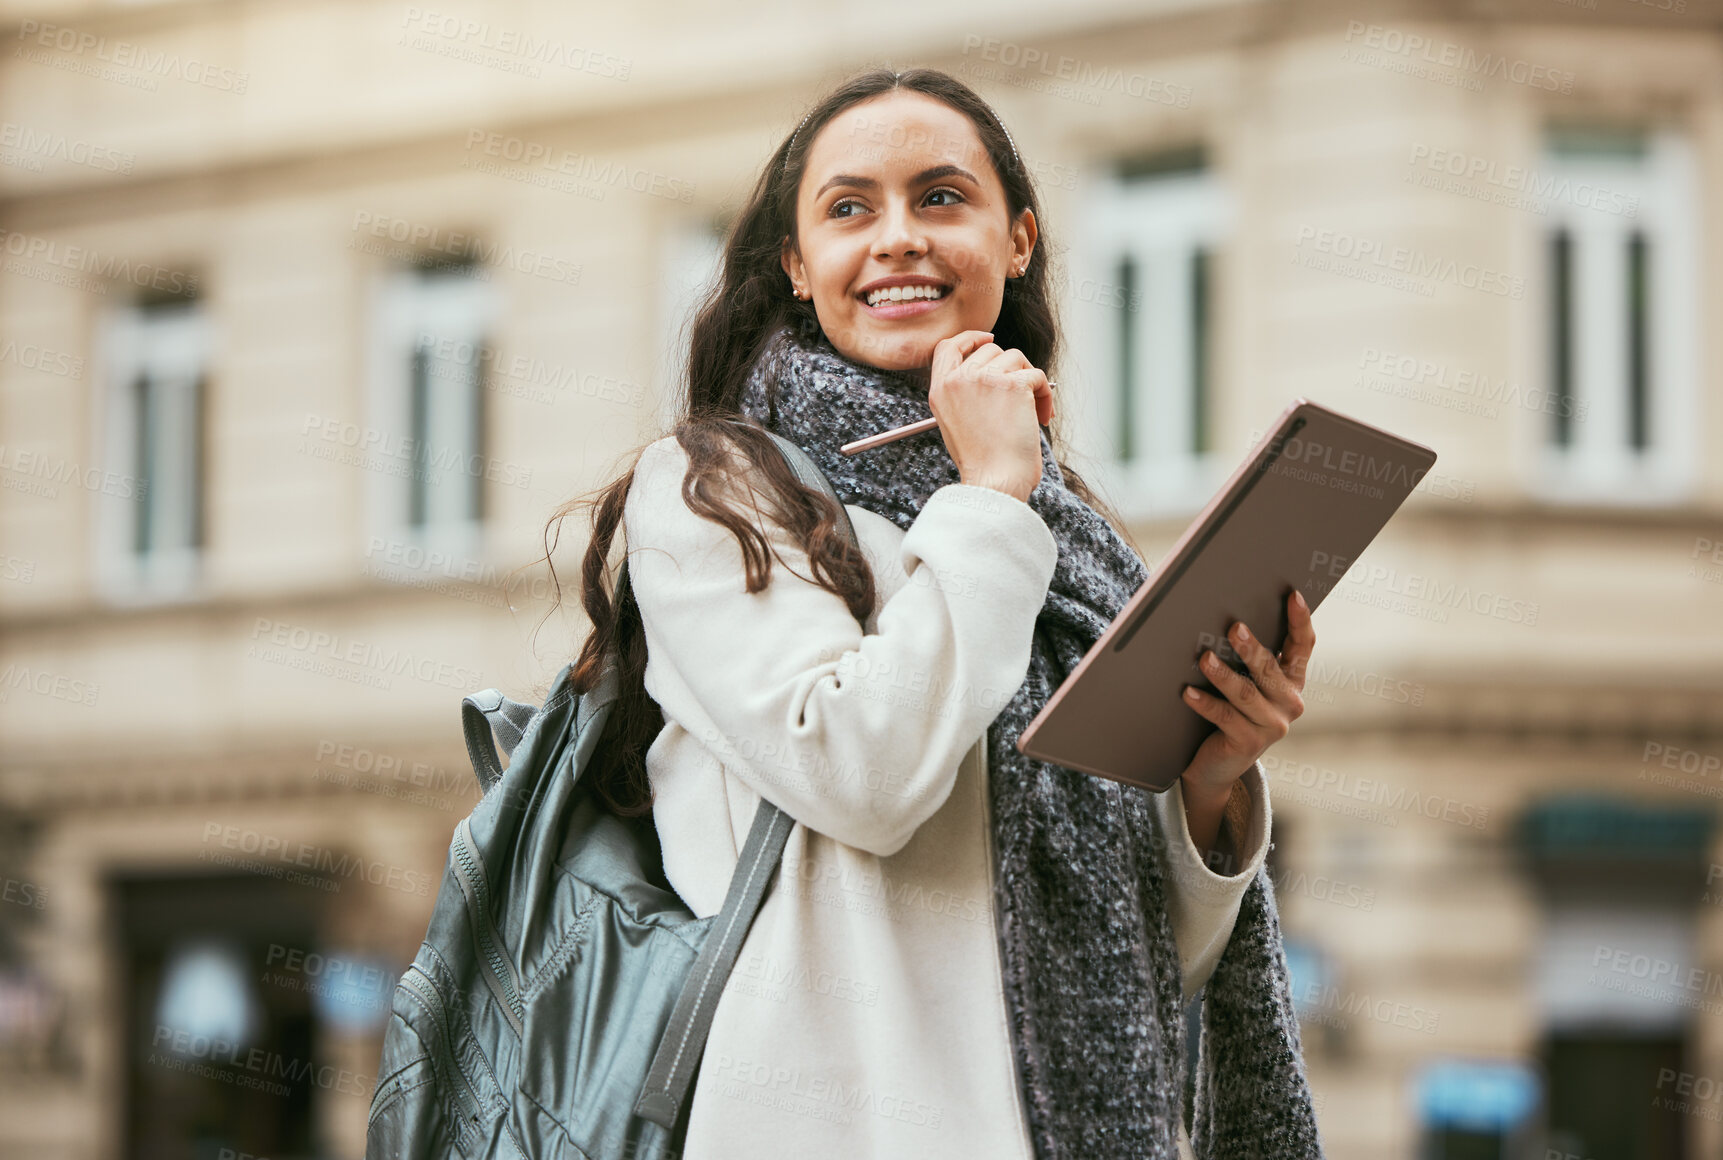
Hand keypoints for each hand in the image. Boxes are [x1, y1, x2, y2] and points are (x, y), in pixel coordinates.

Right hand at [929, 329, 1053, 502]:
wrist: (995, 481)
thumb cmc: (982, 462)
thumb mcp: (955, 422)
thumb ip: (964, 392)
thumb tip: (991, 370)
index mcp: (941, 389)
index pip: (948, 346)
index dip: (970, 338)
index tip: (988, 340)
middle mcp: (958, 380)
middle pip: (990, 349)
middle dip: (1010, 368)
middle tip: (1020, 396)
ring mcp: (985, 379)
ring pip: (1016, 359)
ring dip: (1029, 381)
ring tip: (1032, 410)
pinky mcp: (1013, 384)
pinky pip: (1037, 375)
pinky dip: (1045, 395)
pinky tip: (1042, 417)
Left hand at [1177, 590, 1315, 854]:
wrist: (1218, 763)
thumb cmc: (1231, 710)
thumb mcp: (1247, 682)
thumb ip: (1249, 656)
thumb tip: (1227, 616)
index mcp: (1293, 680)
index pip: (1303, 645)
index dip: (1300, 620)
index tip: (1293, 594)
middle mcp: (1290, 702)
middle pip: (1269, 668)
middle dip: (1251, 647)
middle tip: (1234, 627)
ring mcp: (1272, 725)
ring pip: (1246, 694)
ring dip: (1223, 675)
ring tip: (1204, 658)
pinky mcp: (1249, 743)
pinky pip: (1224, 717)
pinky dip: (1204, 703)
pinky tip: (1187, 692)